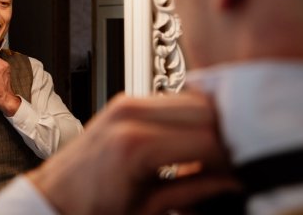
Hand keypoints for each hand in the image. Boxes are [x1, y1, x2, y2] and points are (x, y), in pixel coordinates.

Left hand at [26, 91, 239, 214]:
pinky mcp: (125, 102)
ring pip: (193, 99)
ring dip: (211, 123)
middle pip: (205, 109)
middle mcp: (130, 114)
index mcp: (135, 144)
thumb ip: (195, 192)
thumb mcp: (148, 210)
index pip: (207, 139)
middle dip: (227, 135)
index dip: (233, 158)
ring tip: (217, 154)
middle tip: (237, 160)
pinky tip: (194, 142)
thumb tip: (231, 181)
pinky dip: (191, 117)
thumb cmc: (90, 209)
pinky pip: (173, 100)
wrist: (57, 197)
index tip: (245, 171)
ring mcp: (127, 103)